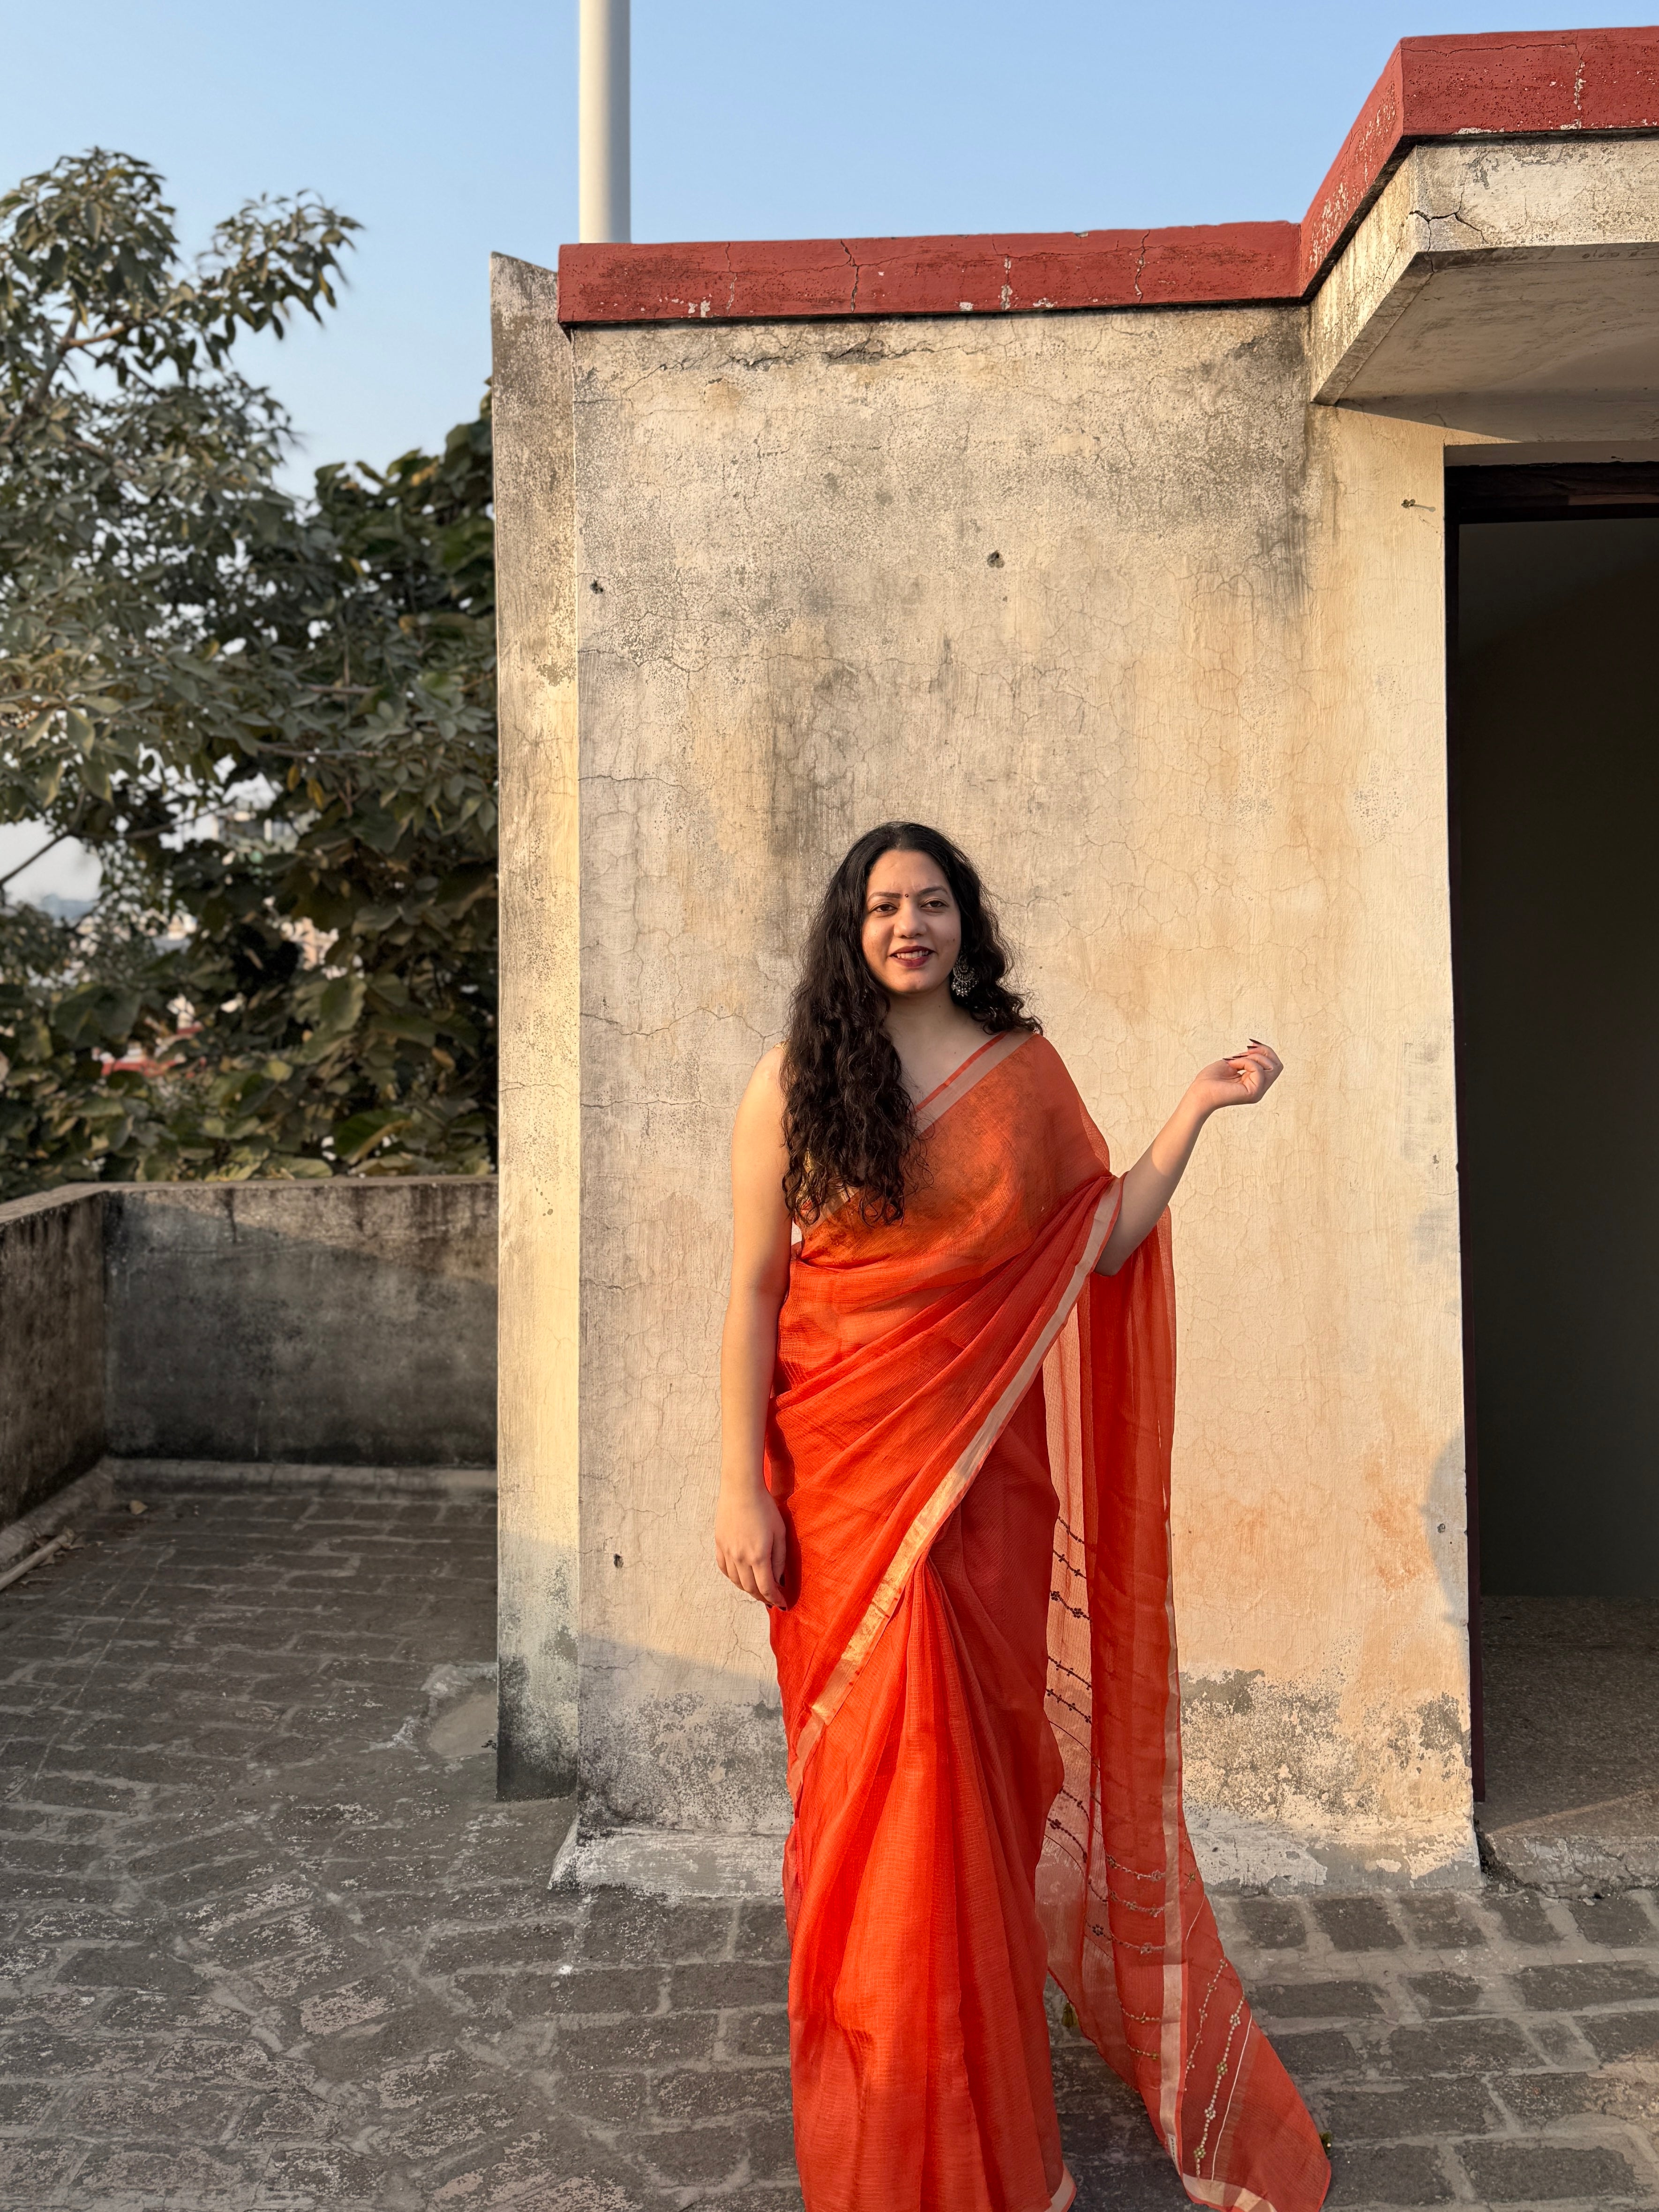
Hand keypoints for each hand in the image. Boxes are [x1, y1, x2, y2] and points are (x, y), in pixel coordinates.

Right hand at [714, 1478, 789, 1606]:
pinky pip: (724, 1569)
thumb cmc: (765, 1507)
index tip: (782, 1604)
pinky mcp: (719, 1544)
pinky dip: (733, 1577)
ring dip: (748, 1589)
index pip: (766, 1588)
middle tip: (771, 1599)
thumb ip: (779, 1558)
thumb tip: (778, 1579)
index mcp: (758, 1556)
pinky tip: (741, 1576)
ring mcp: (727, 1552)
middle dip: (762, 1597)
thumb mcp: (779, 1532)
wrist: (740, 1488)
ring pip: (736, 1581)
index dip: (775, 1599)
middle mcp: (740, 1558)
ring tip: (758, 1589)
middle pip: (750, 1588)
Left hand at [1186, 1039, 1282, 1116]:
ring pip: (1271, 1067)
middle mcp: (1259, 1089)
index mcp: (1255, 1083)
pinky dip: (1246, 1062)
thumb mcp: (1233, 1062)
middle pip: (1277, 1066)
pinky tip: (1232, 1065)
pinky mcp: (1253, 1093)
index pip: (1274, 1065)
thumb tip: (1258, 1049)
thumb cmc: (1210, 1079)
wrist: (1199, 1092)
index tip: (1249, 1045)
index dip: (1265, 1051)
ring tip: (1236, 1060)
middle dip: (1264, 1052)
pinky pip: (1258, 1071)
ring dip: (1254, 1057)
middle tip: (1246, 1050)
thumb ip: (1248, 1058)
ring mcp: (1258, 1092)